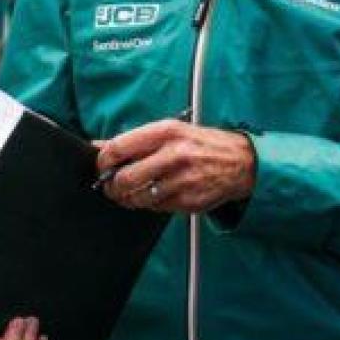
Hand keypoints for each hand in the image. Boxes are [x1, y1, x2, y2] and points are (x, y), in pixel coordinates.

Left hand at [94, 119, 256, 213]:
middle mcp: (174, 155)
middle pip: (126, 178)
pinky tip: (154, 195)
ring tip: (128, 194)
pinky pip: (157, 208)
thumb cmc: (200, 144)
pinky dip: (150, 204)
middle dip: (111, 186)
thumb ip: (135, 140)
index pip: (119, 148)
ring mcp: (183, 180)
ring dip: (128, 199)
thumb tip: (99, 146)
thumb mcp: (170, 131)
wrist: (241, 161)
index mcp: (165, 132)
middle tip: (110, 187)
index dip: (103, 161)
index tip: (101, 167)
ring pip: (139, 198)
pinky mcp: (190, 201)